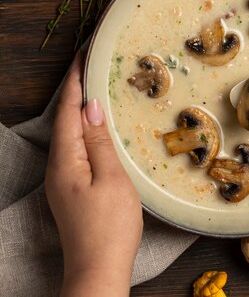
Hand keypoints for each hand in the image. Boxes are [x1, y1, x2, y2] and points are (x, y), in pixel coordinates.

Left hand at [45, 53, 142, 296]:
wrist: (99, 269)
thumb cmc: (110, 226)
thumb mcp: (111, 179)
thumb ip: (99, 143)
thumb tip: (91, 108)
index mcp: (66, 161)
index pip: (68, 113)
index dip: (75, 83)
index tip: (83, 56)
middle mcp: (58, 168)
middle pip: (65, 121)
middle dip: (76, 92)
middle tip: (91, 66)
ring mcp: (63, 181)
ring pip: (70, 136)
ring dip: (81, 111)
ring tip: (97, 90)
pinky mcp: (72, 191)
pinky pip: (77, 150)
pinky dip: (86, 132)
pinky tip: (99, 130)